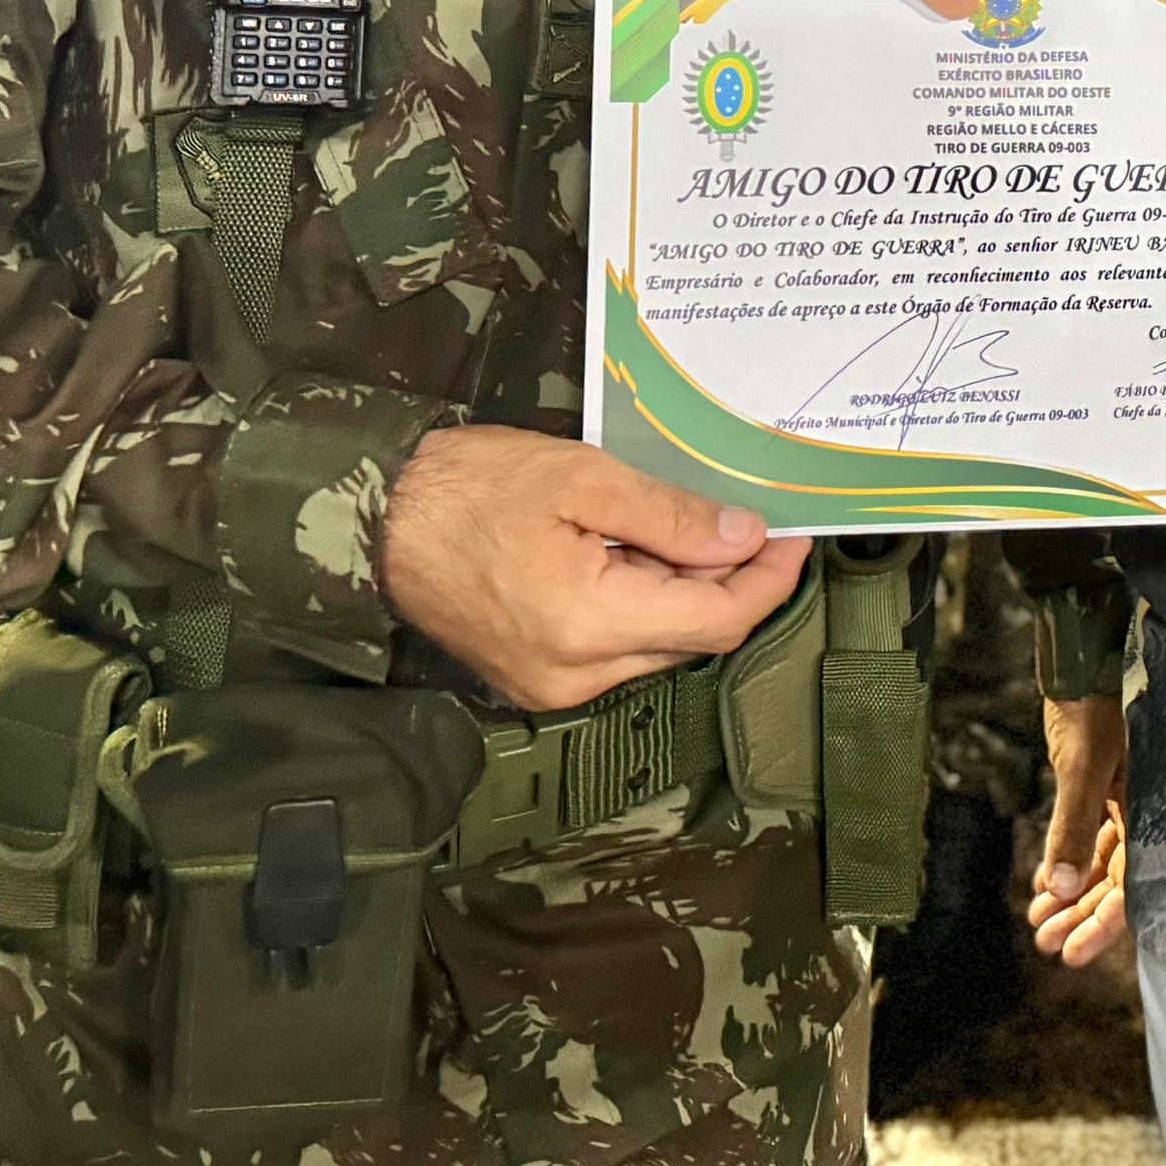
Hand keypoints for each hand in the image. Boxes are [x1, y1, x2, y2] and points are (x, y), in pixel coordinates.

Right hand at [376, 424, 812, 711]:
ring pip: (657, 646)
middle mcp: (575, 676)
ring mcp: (551, 688)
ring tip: (662, 528)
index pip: (717, 620)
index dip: (768, 580)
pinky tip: (623, 556)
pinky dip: (638, 606)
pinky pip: (615, 651)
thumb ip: (670, 516)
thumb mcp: (581, 478)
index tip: (794, 536)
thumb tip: (744, 538)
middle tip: (740, 519)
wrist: (371, 522)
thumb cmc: (468, 487)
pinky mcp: (534, 683)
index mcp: (588, 626)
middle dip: (729, 580)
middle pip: (692, 637)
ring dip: (681, 591)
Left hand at [1029, 692, 1128, 965]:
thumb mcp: (1083, 765)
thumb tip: (1060, 887)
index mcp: (1150, 809)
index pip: (1132, 882)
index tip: (1074, 955)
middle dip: (1080, 917)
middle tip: (1048, 945)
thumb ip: (1073, 826)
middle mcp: (1141, 811)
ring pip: (1096, 864)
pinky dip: (1064, 864)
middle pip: (1114, 882)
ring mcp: (1119, 800)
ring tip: (1039, 923)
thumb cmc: (1094, 703)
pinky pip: (1085, 838)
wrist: (1083, 657)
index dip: (1104, 923)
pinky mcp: (1098, 788)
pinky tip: (1043, 886)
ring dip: (1068, 895)